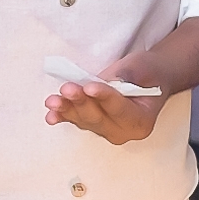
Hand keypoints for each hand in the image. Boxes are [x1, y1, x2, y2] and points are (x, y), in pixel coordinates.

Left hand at [43, 19, 198, 145]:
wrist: (148, 78)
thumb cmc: (148, 72)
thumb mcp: (142, 67)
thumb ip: (126, 76)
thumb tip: (105, 81)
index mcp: (142, 121)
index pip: (120, 109)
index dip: (104, 97)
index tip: (90, 87)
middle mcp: (123, 132)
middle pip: (98, 118)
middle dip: (81, 103)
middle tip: (67, 89)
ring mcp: (106, 131)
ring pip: (84, 120)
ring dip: (67, 109)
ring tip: (53, 101)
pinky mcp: (93, 124)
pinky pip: (76, 121)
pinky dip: (62, 116)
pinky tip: (51, 115)